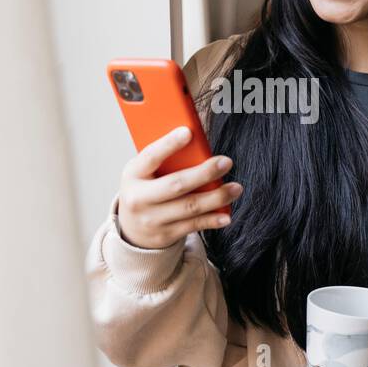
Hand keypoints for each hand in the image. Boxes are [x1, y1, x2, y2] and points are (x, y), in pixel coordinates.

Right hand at [117, 126, 243, 249]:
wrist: (132, 229)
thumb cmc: (145, 190)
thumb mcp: (145, 173)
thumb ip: (164, 160)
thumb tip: (198, 144)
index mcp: (133, 174)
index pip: (150, 156)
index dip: (168, 144)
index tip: (188, 132)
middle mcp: (139, 198)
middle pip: (176, 184)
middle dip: (204, 173)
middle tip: (226, 162)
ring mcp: (152, 219)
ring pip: (189, 207)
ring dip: (216, 197)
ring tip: (236, 188)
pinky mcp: (165, 234)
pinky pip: (193, 225)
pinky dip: (212, 219)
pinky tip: (226, 215)